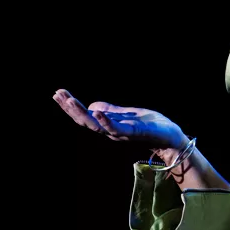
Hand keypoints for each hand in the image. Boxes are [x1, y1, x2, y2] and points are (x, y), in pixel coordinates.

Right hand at [53, 89, 186, 152]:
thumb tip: (93, 106)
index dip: (71, 106)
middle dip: (70, 109)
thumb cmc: (152, 125)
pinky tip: (96, 111)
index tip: (57, 93)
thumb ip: (111, 111)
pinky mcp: (134, 132)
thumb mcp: (128, 113)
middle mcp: (111, 131)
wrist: (172, 136)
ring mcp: (121, 132)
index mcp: (109, 125)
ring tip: (70, 100)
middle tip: (57, 95)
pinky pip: (116, 128)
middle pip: (85, 121)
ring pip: (96, 126)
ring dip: (81, 113)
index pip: (85, 116)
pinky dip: (105, 120)